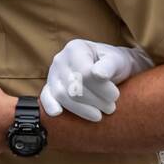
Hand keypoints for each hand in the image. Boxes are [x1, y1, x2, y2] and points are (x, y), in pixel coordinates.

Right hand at [39, 39, 153, 121]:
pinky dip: (50, 105)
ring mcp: (53, 74)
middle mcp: (60, 59)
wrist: (109, 69)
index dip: (101, 88)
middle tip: (111, 107)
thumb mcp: (117, 60)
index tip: (115, 96)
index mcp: (76, 48)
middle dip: (94, 100)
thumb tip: (99, 74)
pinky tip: (57, 113)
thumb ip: (109, 66)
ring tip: (99, 114)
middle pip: (73, 86)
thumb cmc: (114, 63)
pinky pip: (46, 97)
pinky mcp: (50, 88)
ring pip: (62, 95)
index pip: (85, 72)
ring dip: (82, 109)